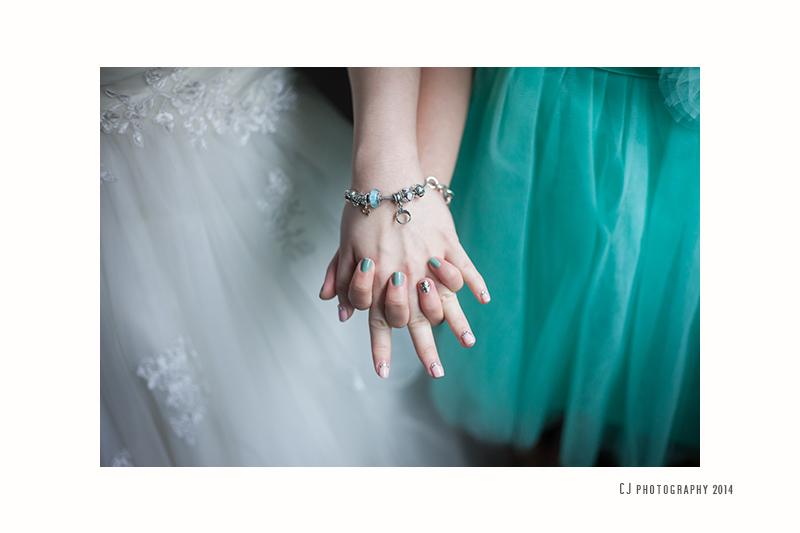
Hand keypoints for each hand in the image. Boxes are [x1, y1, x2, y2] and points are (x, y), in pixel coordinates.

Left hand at [320, 163, 489, 378]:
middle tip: (436, 372)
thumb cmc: (361, 209)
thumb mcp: (345, 245)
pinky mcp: (447, 242)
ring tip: (468, 344)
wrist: (385, 175)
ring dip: (457, 325)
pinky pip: (465, 267)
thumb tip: (339, 310)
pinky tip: (484, 299)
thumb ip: (342, 279)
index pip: (378, 322)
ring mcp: (429, 260)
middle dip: (424, 350)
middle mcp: (404, 275)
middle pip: (416, 320)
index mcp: (377, 278)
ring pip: (446, 300)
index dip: (380, 349)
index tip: (383, 373)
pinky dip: (475, 283)